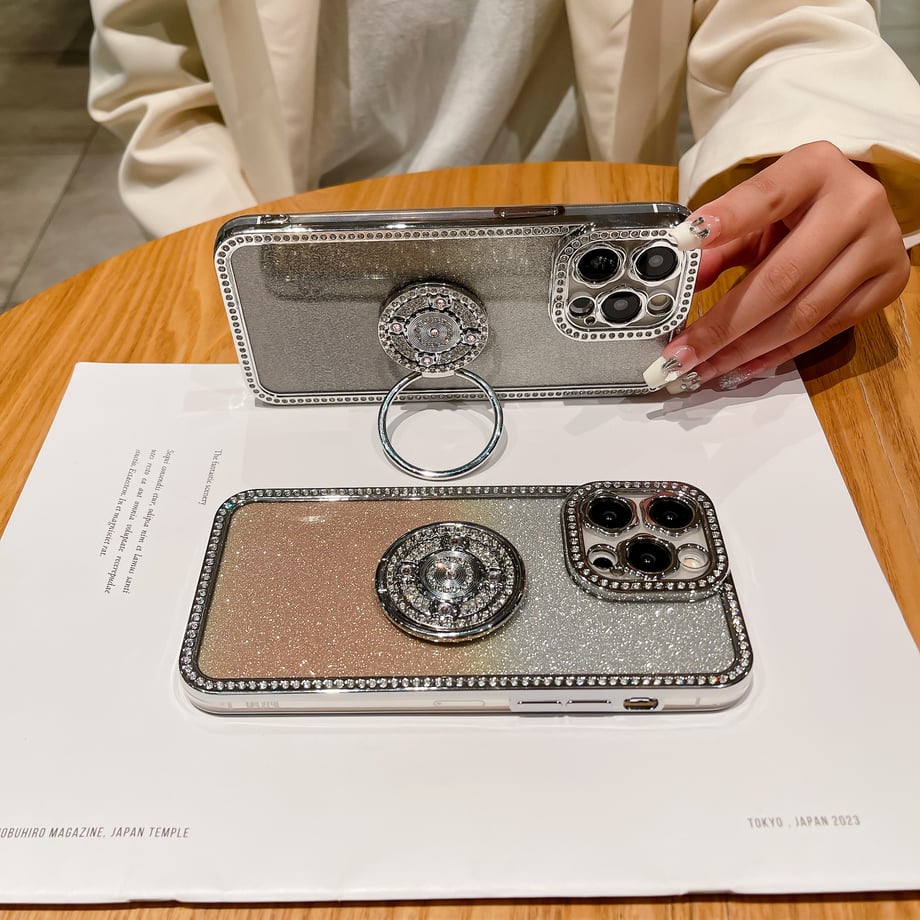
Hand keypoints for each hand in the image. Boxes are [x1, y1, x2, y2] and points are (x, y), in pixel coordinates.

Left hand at [643, 141, 910, 392]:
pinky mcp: (888, 282)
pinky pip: (825, 331)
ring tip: (704, 369)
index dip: (725, 220)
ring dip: (746, 350)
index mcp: (815, 169)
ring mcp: (878, 246)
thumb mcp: (758, 212)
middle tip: (680, 355)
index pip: (765, 197)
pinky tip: (741, 367)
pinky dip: (778, 354)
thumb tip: (684, 276)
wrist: (859, 206)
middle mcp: (855, 204)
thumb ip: (720, 241)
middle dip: (723, 326)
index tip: (683, 242)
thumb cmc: (799, 207)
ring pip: (803, 315)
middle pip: (782, 278)